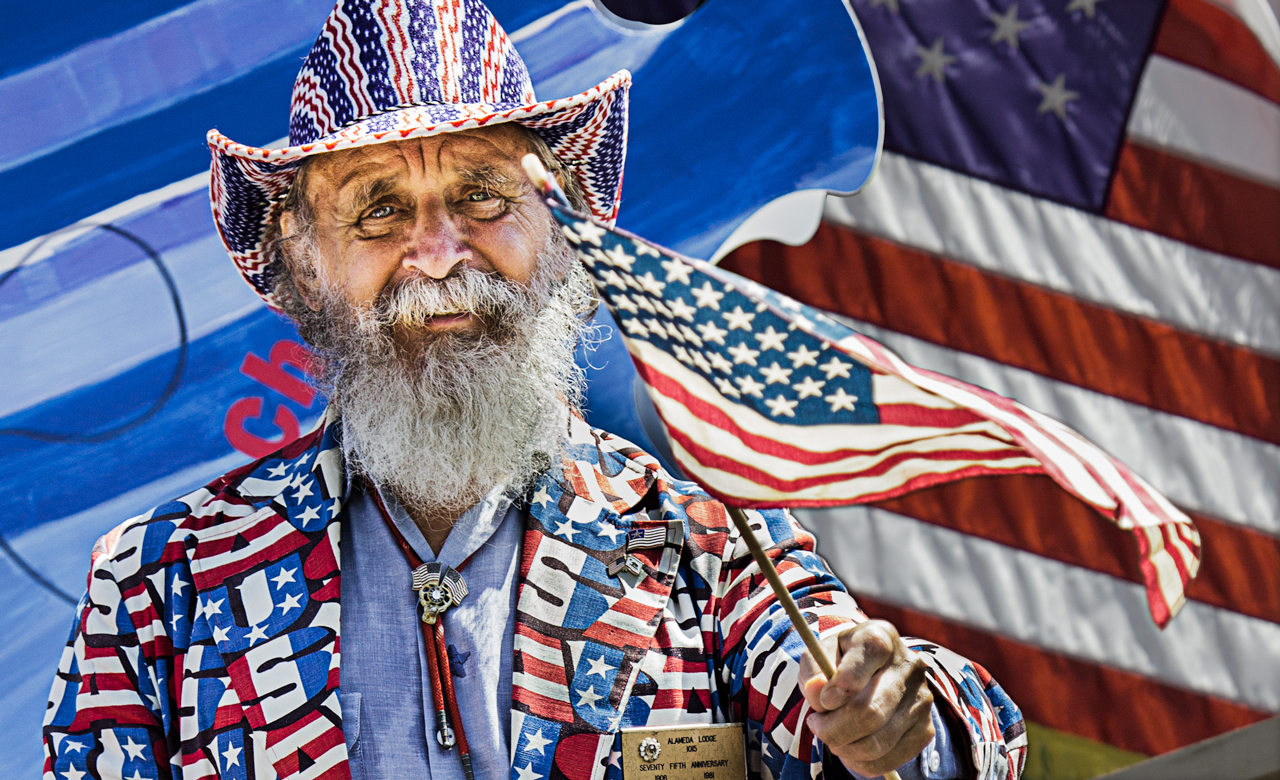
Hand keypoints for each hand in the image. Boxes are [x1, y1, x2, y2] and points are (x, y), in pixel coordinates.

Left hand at [799, 620, 935, 777]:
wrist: (871, 674)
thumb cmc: (839, 663)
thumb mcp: (819, 656)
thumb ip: (813, 670)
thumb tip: (818, 692)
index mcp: (879, 636)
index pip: (868, 656)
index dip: (841, 685)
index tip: (823, 702)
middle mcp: (908, 664)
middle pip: (870, 711)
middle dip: (834, 729)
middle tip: (817, 727)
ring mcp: (921, 698)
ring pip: (878, 741)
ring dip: (845, 748)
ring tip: (832, 737)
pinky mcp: (925, 728)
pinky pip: (890, 759)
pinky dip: (863, 763)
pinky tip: (851, 749)